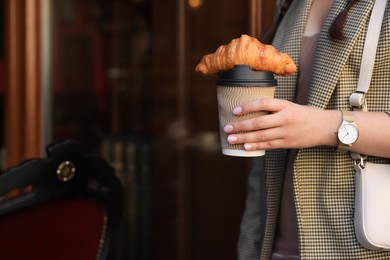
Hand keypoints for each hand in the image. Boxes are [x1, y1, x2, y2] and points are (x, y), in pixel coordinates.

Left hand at [223, 98, 340, 150]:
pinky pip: (269, 146)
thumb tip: (252, 111)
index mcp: (285, 105)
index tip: (234, 110)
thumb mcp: (291, 106)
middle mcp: (285, 118)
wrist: (326, 127)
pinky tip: (245, 147)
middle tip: (227, 128)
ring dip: (244, 138)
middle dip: (240, 126)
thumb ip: (274, 108)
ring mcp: (286, 132)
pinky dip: (256, 146)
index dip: (247, 106)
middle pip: (259, 122)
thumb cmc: (306, 114)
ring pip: (261, 136)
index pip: (263, 103)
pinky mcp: (288, 143)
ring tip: (231, 139)